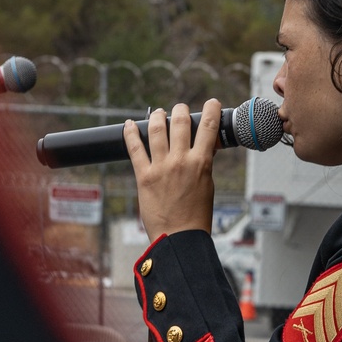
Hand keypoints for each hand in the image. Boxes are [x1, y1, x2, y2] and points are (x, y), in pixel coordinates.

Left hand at [124, 99, 221, 241]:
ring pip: (156, 129)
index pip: (209, 127)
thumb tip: (205, 147)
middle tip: (180, 109)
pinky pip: (134, 148)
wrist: (179, 237)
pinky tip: (129, 125)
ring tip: (159, 113)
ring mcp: (160, 167)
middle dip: (181, 110)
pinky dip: (130, 133)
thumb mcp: (208, 186)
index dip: (211, 110)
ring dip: (158, 116)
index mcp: (201, 163)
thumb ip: (204, 164)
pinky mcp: (144, 176)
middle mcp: (180, 161)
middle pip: (180, 122)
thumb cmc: (196, 216)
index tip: (212, 103)